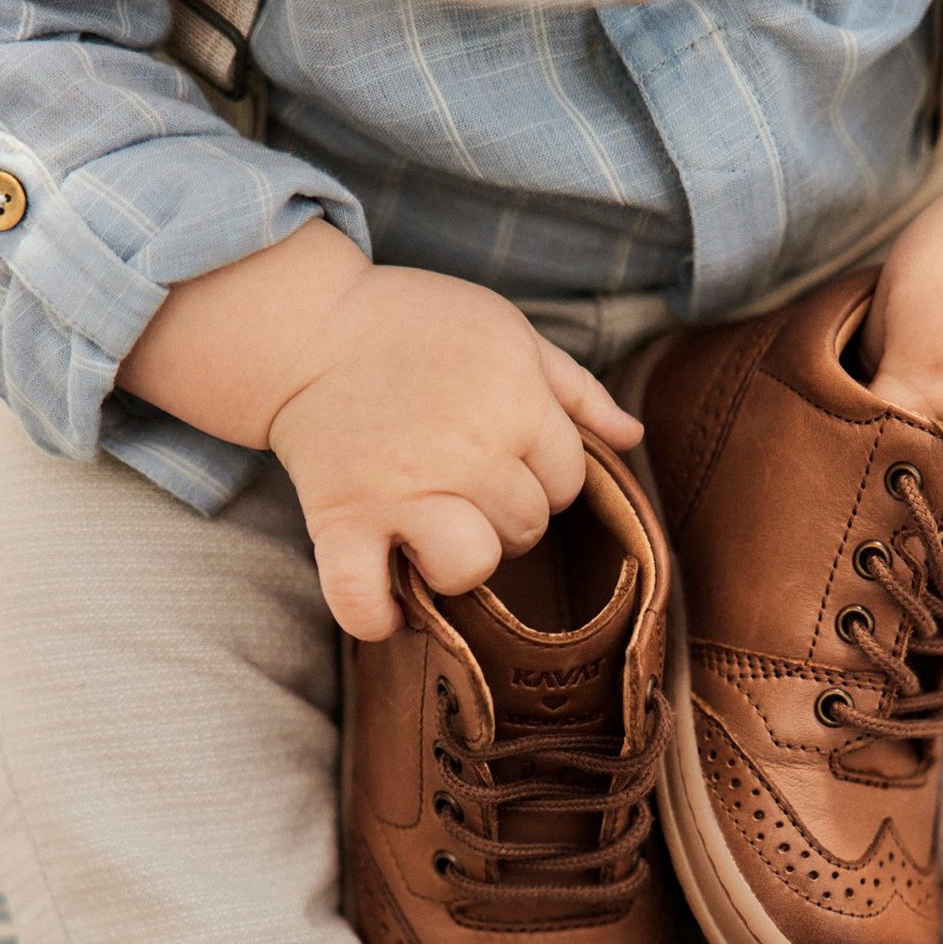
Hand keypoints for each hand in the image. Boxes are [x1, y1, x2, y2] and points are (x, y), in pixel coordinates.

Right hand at [267, 260, 641, 635]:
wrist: (309, 326)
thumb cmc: (418, 327)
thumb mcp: (510, 334)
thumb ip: (576, 390)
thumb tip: (633, 437)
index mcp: (515, 404)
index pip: (568, 481)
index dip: (543, 476)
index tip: (501, 458)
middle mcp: (465, 452)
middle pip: (526, 529)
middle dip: (504, 517)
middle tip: (461, 488)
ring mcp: (400, 491)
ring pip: (468, 568)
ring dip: (457, 567)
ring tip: (431, 537)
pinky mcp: (341, 518)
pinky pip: (362, 597)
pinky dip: (375, 617)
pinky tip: (389, 609)